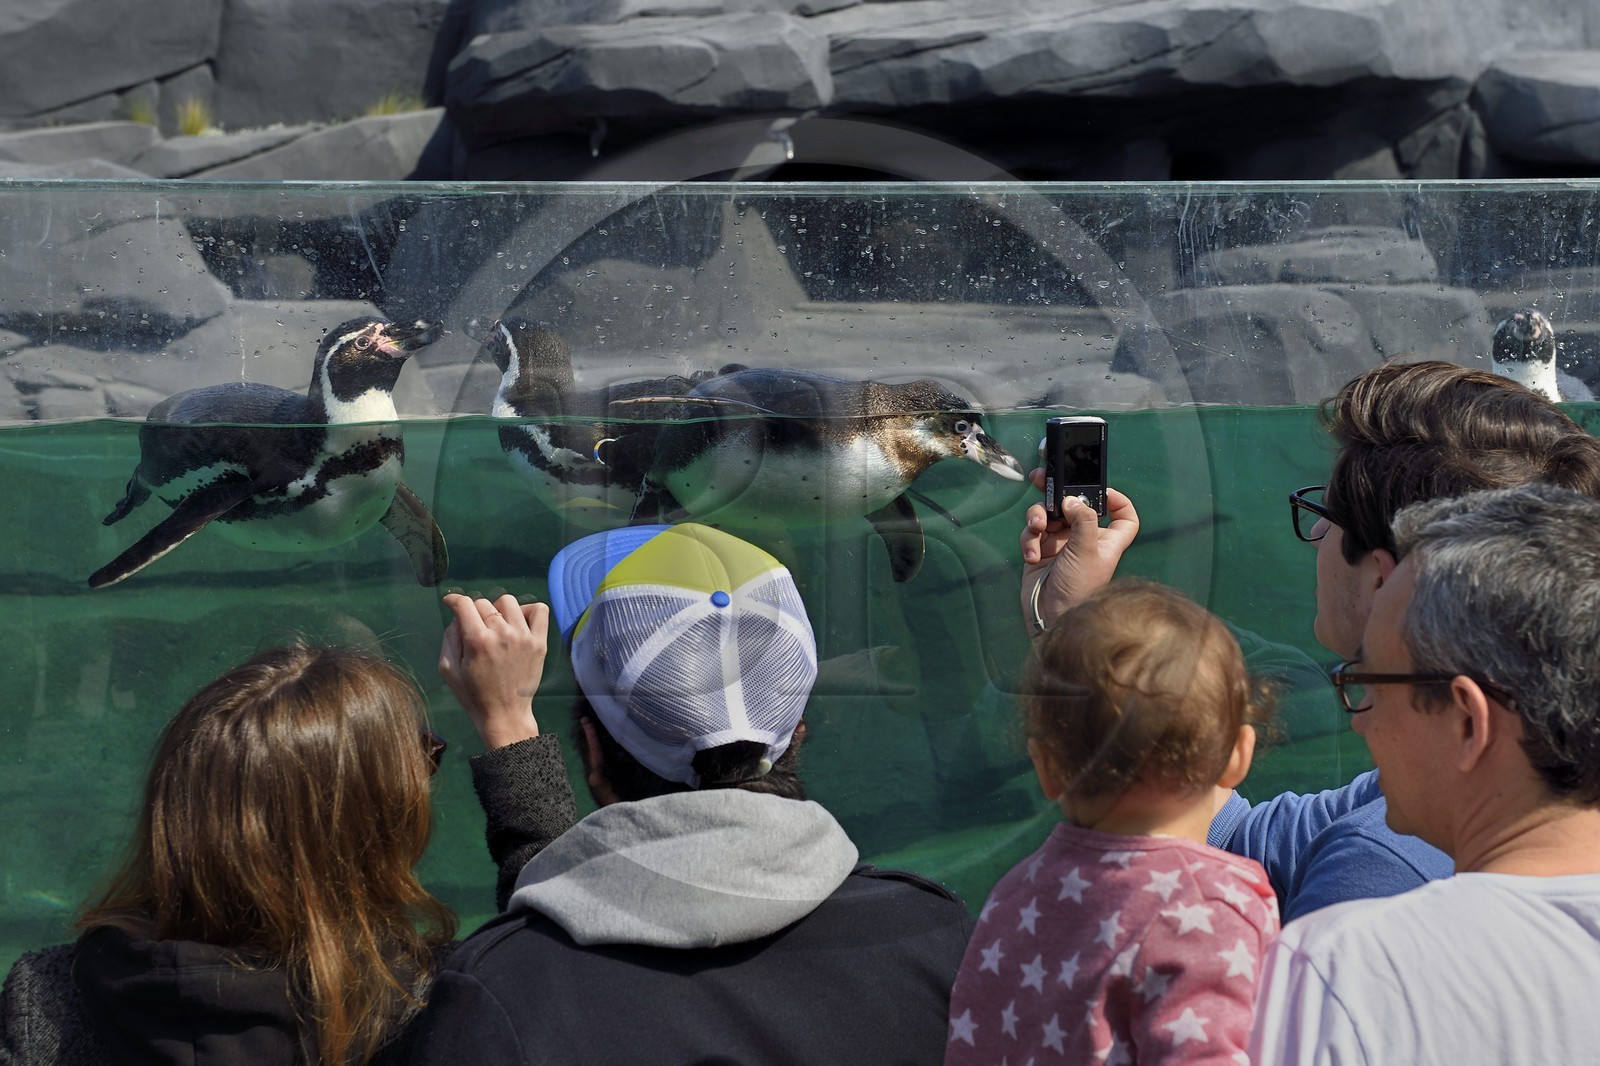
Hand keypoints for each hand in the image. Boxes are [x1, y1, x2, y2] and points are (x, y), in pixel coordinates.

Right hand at [439, 593, 549, 750]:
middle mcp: (502, 633)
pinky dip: (527, 611)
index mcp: (478, 641)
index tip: (451, 602)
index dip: (453, 600)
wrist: (505, 714)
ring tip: (496, 625)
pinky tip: (518, 623)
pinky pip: (539, 610)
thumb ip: (449, 637)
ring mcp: (524, 636)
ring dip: (497, 609)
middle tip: (474, 627)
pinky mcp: (540, 642)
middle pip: (484, 603)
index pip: (464, 604)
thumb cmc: (473, 694)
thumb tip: (458, 616)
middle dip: (473, 611)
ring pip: (508, 602)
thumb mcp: (448, 669)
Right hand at [1019, 475, 1138, 632]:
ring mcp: (1059, 545)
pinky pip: (1031, 534)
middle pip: (1073, 506)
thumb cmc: (1079, 588)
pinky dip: (1029, 541)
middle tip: (1039, 479)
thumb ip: (1082, 519)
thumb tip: (1071, 499)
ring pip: (1047, 516)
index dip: (1117, 501)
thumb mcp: (1086, 550)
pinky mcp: (1038, 552)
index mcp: (1105, 539)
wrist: (1052, 618)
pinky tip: (1031, 556)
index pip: (1123, 516)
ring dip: (1038, 518)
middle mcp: (1083, 539)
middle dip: (1056, 493)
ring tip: (1036, 528)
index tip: (1103, 491)